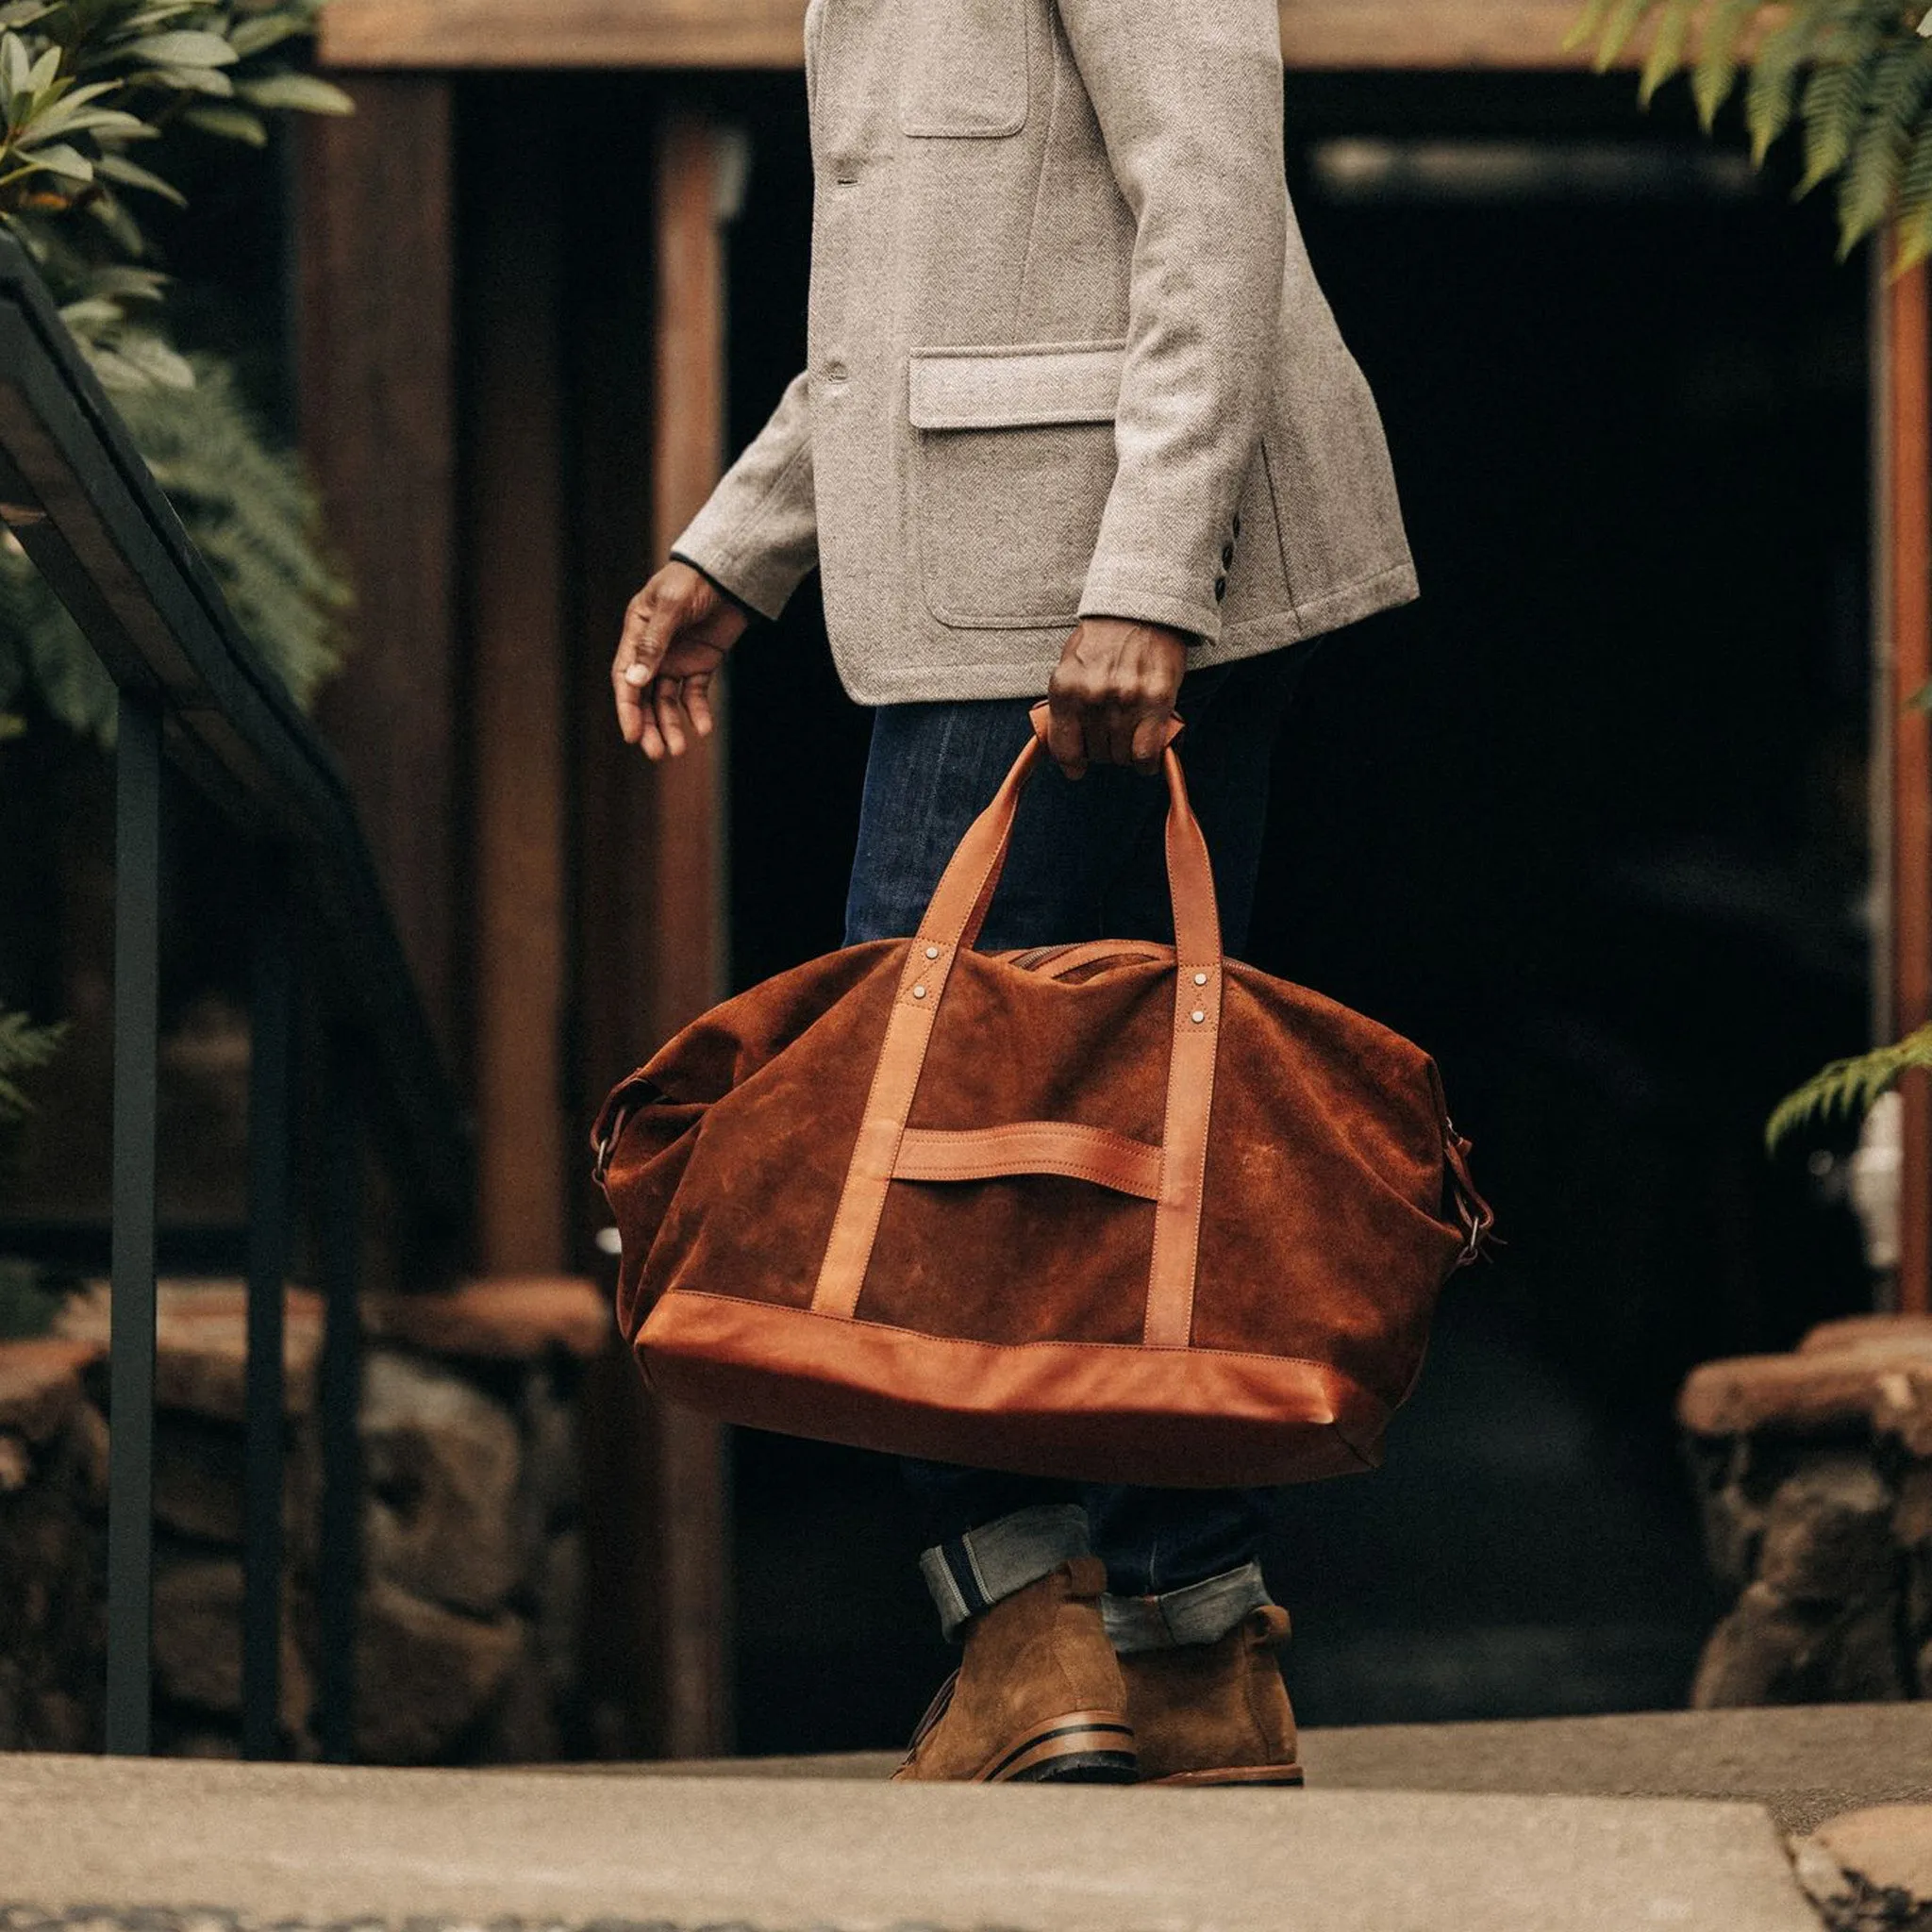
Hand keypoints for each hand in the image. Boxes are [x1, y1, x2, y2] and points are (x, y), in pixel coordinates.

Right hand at [612, 560, 750, 759]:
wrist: (730, 573)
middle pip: (645, 696)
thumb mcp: (671, 607)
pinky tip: (703, 729)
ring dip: (671, 724)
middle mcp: (653, 652)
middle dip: (649, 725)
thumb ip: (654, 643)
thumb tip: (635, 680)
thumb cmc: (694, 581)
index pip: (625, 678)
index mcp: (637, 634)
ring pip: (668, 700)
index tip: (633, 735)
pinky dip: (698, 711)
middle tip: (657, 753)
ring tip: (679, 749)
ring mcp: (677, 659)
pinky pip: (695, 693)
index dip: (627, 708)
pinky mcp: (701, 663)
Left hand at [1045, 615, 1189, 778]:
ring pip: (1121, 756)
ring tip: (1130, 737)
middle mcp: (1093, 698)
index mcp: (1066, 689)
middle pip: (1096, 754)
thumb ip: (1066, 705)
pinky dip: (1146, 762)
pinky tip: (1146, 759)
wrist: (1140, 607)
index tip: (1078, 767)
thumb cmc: (1104, 638)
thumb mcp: (1070, 667)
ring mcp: (1126, 701)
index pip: (1064, 749)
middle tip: (1111, 737)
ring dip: (1125, 754)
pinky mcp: (1156, 701)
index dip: (1072, 764)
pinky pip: (1147, 753)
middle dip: (1102, 751)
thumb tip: (1067, 747)